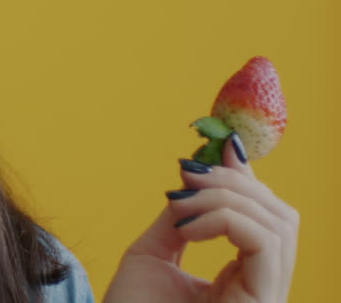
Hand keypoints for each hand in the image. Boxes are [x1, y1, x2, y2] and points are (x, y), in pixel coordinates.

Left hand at [103, 133, 297, 302]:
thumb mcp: (153, 253)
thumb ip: (180, 215)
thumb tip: (196, 168)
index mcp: (244, 279)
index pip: (264, 219)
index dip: (247, 178)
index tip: (220, 147)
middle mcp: (263, 288)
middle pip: (281, 216)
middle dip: (236, 182)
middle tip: (187, 174)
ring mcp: (266, 298)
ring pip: (278, 225)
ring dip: (226, 197)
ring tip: (180, 202)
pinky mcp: (262, 302)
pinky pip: (266, 243)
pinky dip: (227, 219)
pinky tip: (188, 227)